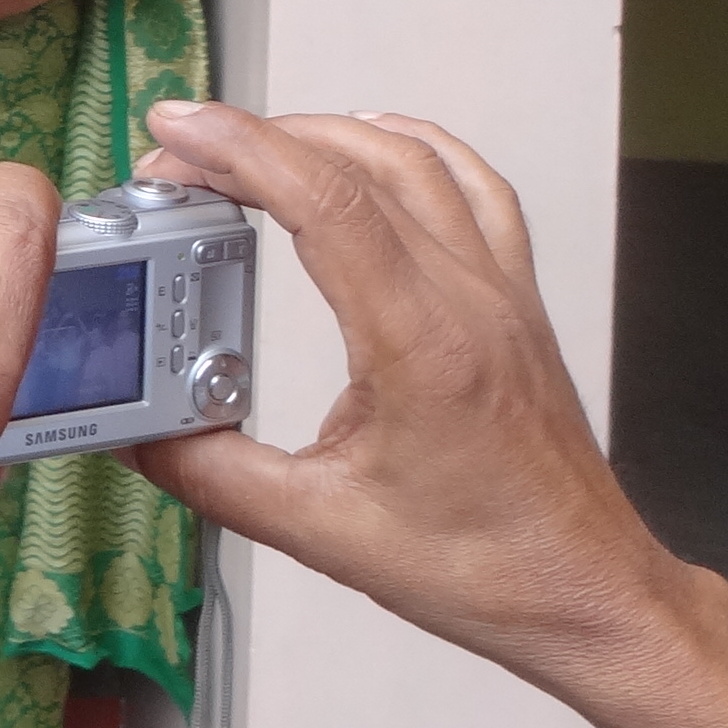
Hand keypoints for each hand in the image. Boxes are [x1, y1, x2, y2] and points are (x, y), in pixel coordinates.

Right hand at [122, 102, 683, 710]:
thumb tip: (135, 432)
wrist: (592, 598)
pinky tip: (370, 147)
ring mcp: (502, 294)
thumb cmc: (485, 571)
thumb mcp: (322, 532)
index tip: (174, 128)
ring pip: (416, 161)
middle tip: (180, 158)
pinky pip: (476, 188)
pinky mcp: (518, 303)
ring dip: (322, 134)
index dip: (240, 147)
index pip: (324, 201)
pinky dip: (413, 148)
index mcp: (422, 344)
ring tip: (249, 149)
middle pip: (358, 164)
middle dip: (255, 140)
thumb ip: (213, 474)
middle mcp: (470, 300)